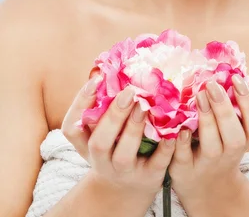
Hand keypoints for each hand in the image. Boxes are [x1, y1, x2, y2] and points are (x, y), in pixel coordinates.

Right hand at [61, 76, 175, 200]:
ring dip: (133, 129)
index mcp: (87, 144)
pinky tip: (172, 132)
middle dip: (113, 116)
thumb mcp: (104, 129)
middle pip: (99, 142)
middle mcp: (101, 160)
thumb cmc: (116, 144)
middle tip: (128, 92)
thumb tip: (110, 65)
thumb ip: (105, 105)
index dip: (81, 103)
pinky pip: (156, 165)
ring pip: (124, 155)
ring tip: (144, 106)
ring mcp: (125, 171)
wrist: (130, 187)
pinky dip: (165, 149)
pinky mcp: (149, 178)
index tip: (97, 78)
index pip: (72, 127)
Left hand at [168, 75, 248, 205]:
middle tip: (212, 85)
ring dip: (206, 120)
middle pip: (234, 138)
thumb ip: (248, 103)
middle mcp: (228, 155)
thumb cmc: (222, 147)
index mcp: (244, 141)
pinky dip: (182, 142)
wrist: (204, 188)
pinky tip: (181, 125)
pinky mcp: (184, 170)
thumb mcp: (238, 128)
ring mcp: (206, 164)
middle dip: (225, 109)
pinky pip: (184, 158)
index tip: (237, 79)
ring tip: (199, 95)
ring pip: (211, 146)